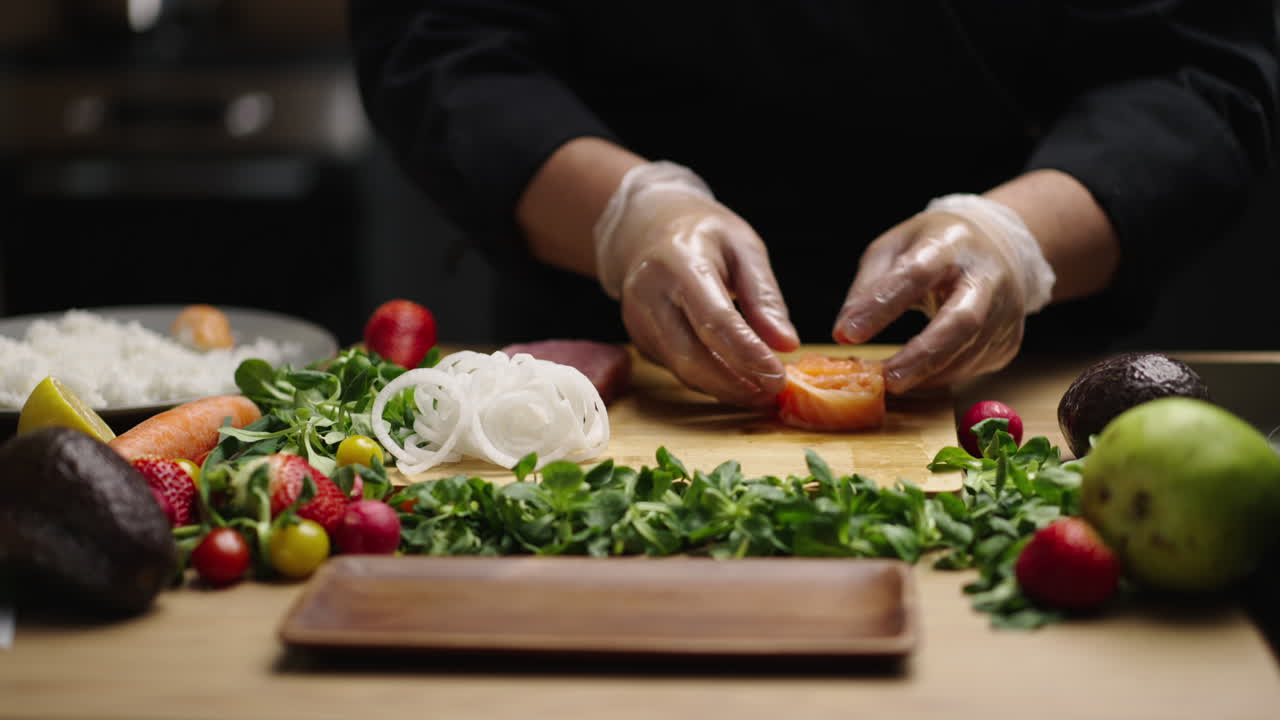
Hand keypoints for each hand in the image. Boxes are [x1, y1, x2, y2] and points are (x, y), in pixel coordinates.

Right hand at [593, 162, 799, 406]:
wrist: (645, 229)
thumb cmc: (703, 234)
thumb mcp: (744, 247)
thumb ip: (764, 296)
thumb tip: (786, 345)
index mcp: (680, 264)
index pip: (714, 320)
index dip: (747, 354)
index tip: (778, 377)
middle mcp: (650, 295)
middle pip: (692, 356)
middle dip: (736, 384)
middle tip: (774, 395)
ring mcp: (638, 321)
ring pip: (683, 371)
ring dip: (725, 389)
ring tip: (762, 394)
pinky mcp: (639, 340)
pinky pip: (678, 369)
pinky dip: (711, 381)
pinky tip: (738, 381)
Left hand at [832, 194, 1054, 393]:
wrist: (999, 246)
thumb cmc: (934, 248)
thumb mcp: (894, 248)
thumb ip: (868, 287)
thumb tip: (843, 332)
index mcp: (950, 243)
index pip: (916, 274)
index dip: (882, 306)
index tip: (848, 334)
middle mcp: (987, 275)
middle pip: (962, 321)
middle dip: (922, 355)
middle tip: (887, 380)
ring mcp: (1006, 310)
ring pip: (969, 352)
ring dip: (927, 373)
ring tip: (893, 380)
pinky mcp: (1010, 338)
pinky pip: (974, 366)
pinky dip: (942, 375)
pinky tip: (921, 375)